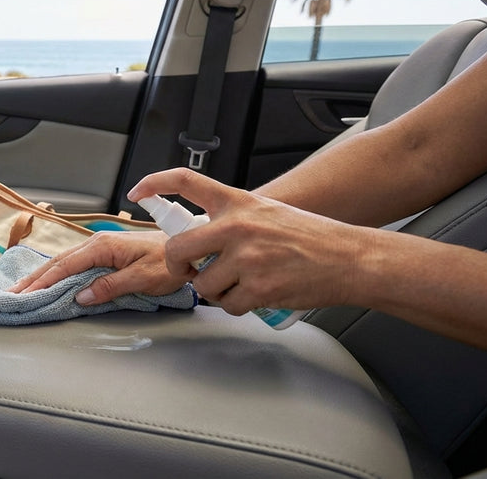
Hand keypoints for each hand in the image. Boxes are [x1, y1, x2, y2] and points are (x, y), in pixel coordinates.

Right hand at [5, 230, 188, 304]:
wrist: (190, 248)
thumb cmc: (172, 263)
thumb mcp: (143, 277)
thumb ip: (111, 286)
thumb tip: (80, 296)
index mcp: (103, 247)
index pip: (65, 266)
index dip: (42, 282)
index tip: (23, 295)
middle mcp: (97, 244)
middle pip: (58, 263)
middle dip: (33, 279)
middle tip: (11, 295)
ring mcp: (100, 248)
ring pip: (64, 262)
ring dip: (42, 277)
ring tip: (22, 289)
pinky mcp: (105, 255)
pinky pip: (74, 264)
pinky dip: (57, 274)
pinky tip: (48, 280)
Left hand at [127, 168, 367, 314]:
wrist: (349, 258)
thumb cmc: (309, 237)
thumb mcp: (265, 212)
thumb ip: (231, 220)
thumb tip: (198, 239)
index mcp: (238, 202)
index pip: (187, 181)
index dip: (155, 183)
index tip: (137, 192)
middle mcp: (238, 226)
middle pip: (178, 249)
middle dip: (177, 267)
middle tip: (187, 271)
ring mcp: (247, 258)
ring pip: (202, 284)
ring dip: (215, 290)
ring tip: (242, 281)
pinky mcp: (258, 288)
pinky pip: (227, 305)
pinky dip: (237, 305)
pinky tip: (256, 293)